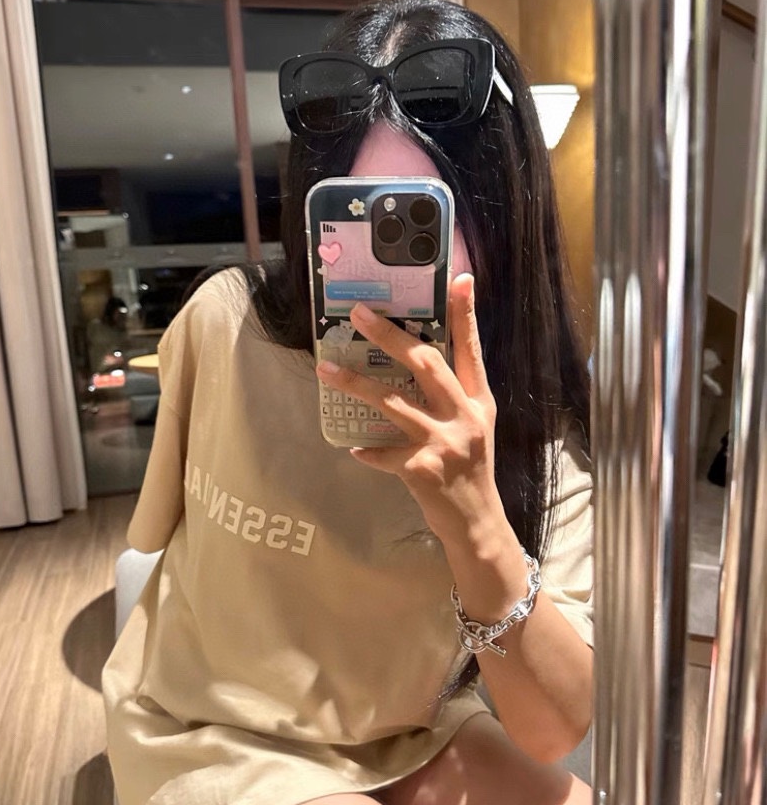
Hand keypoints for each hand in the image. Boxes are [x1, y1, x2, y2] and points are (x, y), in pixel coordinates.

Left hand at [315, 274, 514, 557]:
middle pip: (425, 364)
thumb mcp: (473, 428)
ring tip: (325, 370)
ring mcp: (443, 443)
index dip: (466, 315)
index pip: (471, 350)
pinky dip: (366, 451)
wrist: (477, 524)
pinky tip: (354, 449)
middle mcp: (465, 417)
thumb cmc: (470, 471)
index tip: (459, 280)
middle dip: (389, 337)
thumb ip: (452, 398)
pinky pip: (382, 452)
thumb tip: (417, 362)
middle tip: (360, 315)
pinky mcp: (421, 469)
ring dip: (355, 385)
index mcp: (478, 402)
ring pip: (392, 402)